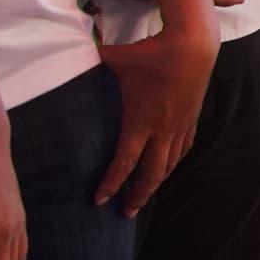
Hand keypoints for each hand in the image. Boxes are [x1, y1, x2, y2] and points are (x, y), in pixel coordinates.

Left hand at [93, 28, 213, 214]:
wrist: (194, 46)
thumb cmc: (152, 52)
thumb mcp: (116, 57)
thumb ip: (90, 60)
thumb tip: (65, 53)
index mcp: (140, 120)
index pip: (124, 162)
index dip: (111, 184)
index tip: (99, 200)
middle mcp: (162, 129)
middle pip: (151, 174)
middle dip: (137, 197)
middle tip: (125, 213)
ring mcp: (179, 126)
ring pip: (169, 166)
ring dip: (156, 185)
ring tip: (144, 197)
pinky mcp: (191, 119)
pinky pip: (183, 150)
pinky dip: (173, 164)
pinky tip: (167, 168)